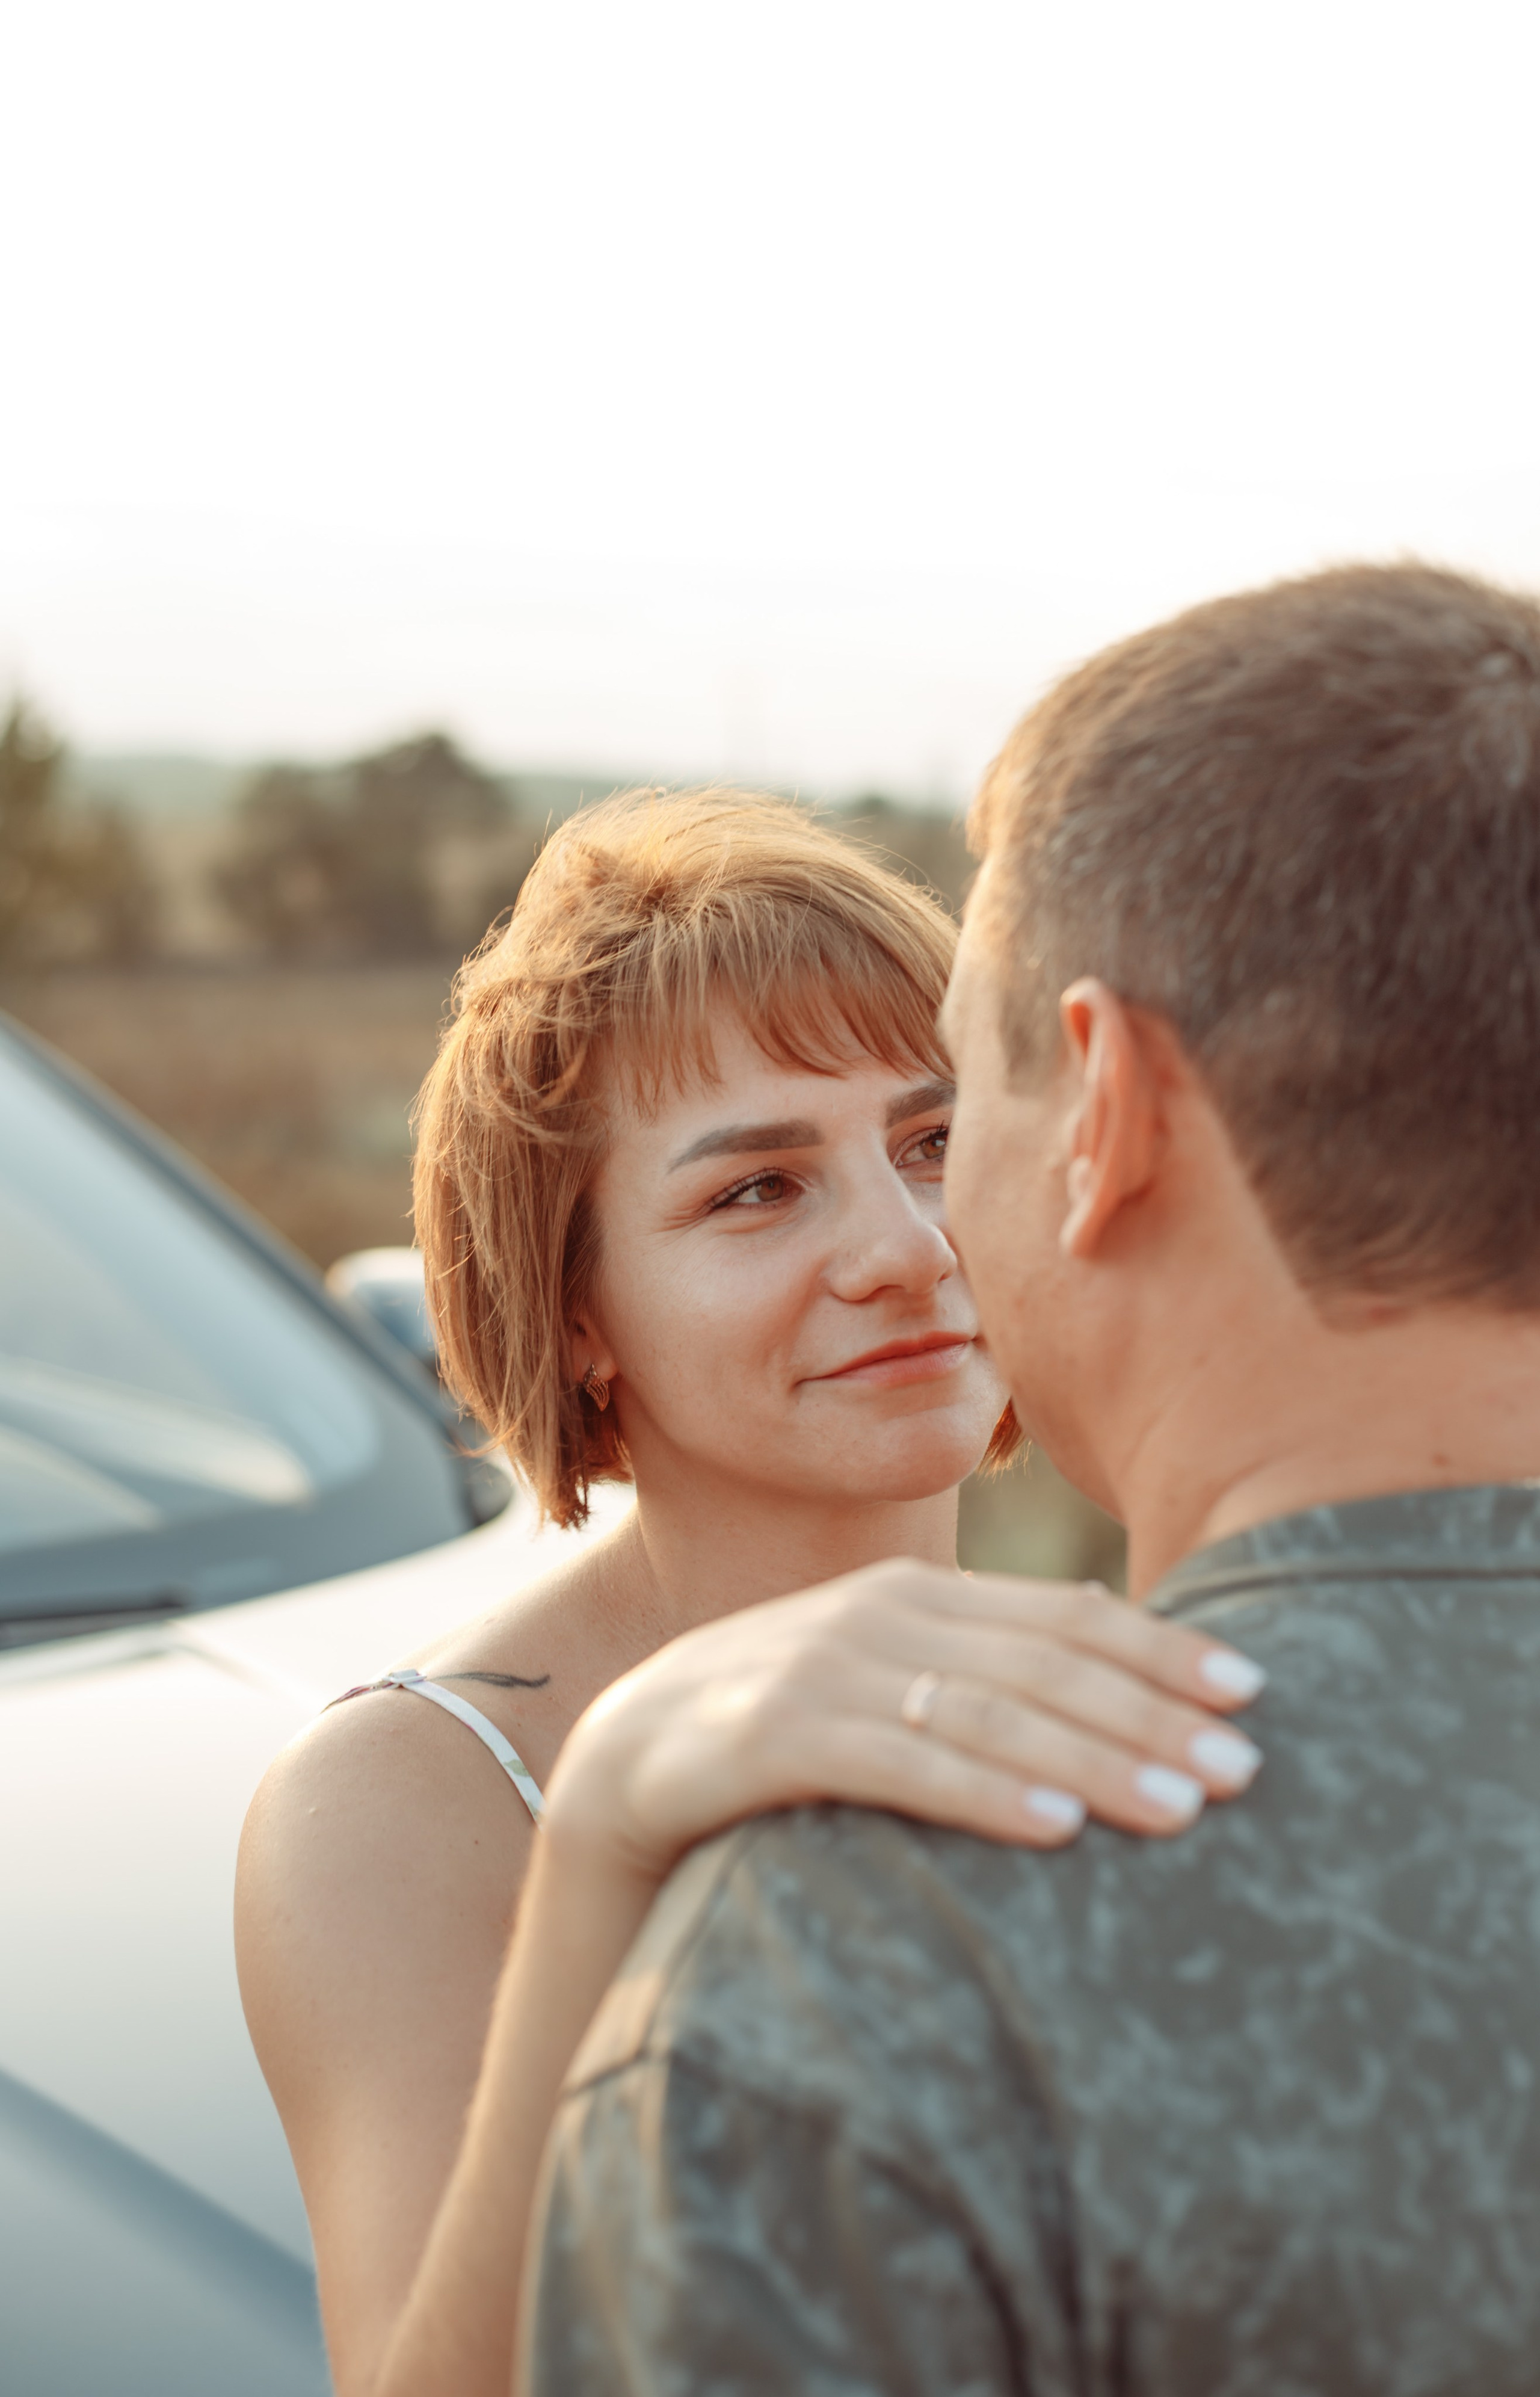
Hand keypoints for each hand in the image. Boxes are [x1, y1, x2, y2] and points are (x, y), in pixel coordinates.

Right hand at [543, 1559, 1263, 1883]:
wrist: (615, 1773)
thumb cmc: (777, 1745)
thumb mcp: (885, 1698)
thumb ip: (975, 1687)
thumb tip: (1112, 1709)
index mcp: (914, 1596)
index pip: (1063, 1617)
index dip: (1162, 1649)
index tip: (1256, 1691)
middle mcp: (874, 1615)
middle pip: (1039, 1660)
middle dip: (1151, 1709)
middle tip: (1249, 1766)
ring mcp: (812, 1668)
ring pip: (980, 1708)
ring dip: (1091, 1755)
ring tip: (1182, 1805)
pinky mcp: (760, 1736)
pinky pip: (891, 1761)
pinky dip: (978, 1791)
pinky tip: (1053, 1828)